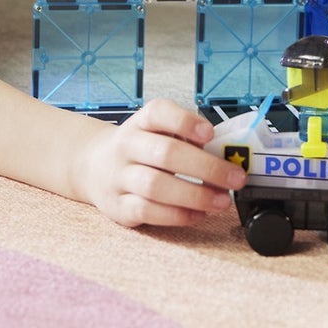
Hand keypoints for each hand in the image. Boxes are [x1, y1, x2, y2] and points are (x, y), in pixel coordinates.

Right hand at [74, 99, 248, 228]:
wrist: (93, 167)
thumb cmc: (140, 150)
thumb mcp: (157, 133)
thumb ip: (186, 140)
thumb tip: (226, 157)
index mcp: (140, 123)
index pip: (159, 113)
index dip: (185, 122)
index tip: (210, 133)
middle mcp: (126, 146)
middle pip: (165, 153)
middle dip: (206, 167)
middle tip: (235, 178)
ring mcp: (119, 177)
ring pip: (155, 186)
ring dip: (195, 195)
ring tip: (222, 201)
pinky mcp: (117, 206)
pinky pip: (147, 211)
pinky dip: (176, 215)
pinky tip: (198, 214)